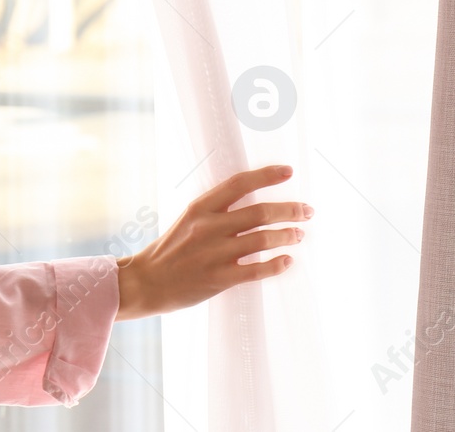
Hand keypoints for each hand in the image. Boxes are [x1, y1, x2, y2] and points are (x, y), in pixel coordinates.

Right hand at [113, 163, 309, 320]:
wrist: (147, 282)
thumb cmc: (171, 249)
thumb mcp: (189, 219)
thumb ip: (217, 210)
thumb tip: (254, 202)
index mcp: (201, 207)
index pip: (240, 184)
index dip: (267, 176)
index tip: (289, 172)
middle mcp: (209, 227)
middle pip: (260, 212)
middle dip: (290, 210)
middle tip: (306, 211)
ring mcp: (214, 253)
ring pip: (263, 239)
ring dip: (287, 235)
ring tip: (299, 234)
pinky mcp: (218, 279)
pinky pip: (256, 270)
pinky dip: (276, 264)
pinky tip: (287, 261)